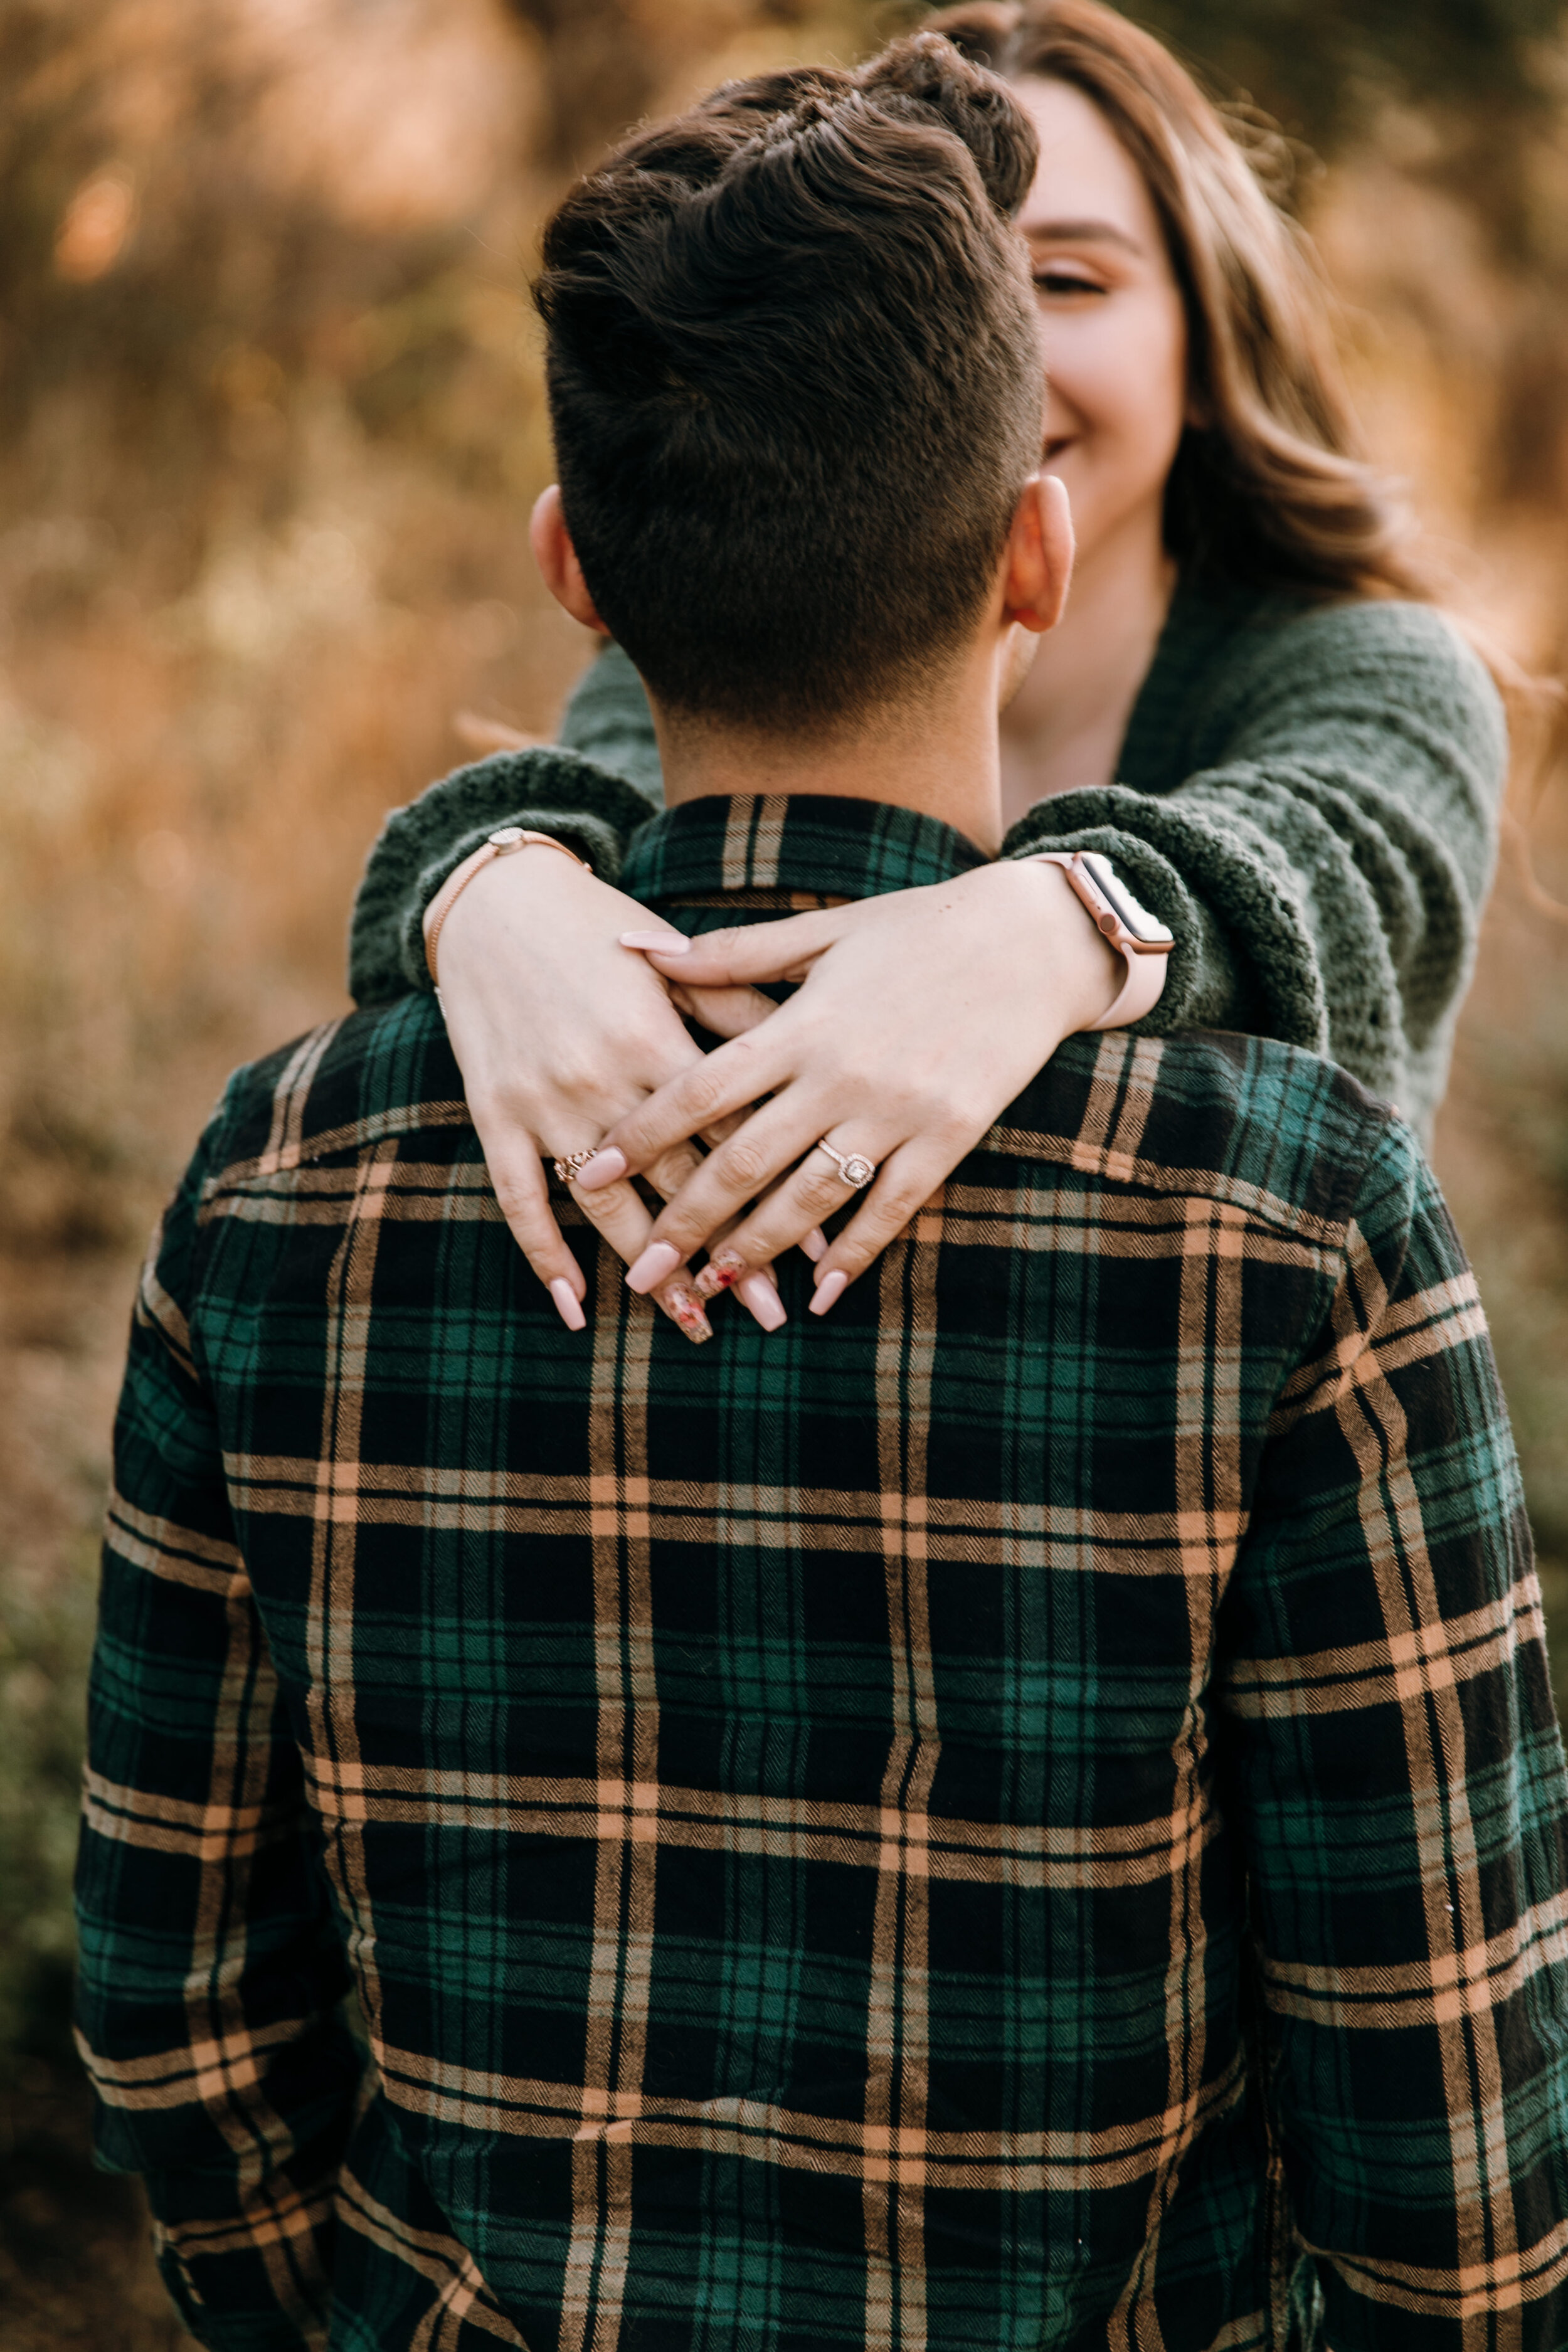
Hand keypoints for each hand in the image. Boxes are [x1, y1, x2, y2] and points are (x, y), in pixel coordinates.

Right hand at [431, 844, 782, 1338]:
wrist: (496, 902)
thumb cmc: (602, 928)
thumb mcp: (677, 964)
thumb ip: (740, 1011)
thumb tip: (812, 1065)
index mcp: (655, 1038)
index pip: (729, 1137)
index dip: (774, 1197)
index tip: (817, 1255)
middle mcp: (600, 1078)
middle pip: (675, 1185)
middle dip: (725, 1253)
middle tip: (768, 1314)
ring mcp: (542, 1102)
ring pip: (602, 1206)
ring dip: (647, 1270)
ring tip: (691, 1320)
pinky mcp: (494, 1112)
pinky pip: (519, 1197)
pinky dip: (545, 1253)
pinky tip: (576, 1306)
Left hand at [577, 859, 1122, 1312]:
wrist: (1035, 940)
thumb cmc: (920, 929)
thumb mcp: (822, 931)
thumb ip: (728, 955)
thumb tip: (631, 943)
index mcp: (801, 1023)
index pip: (700, 1089)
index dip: (641, 1135)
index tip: (590, 1172)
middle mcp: (842, 1074)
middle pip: (743, 1161)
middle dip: (684, 1222)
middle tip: (640, 1271)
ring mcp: (898, 1112)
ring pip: (811, 1197)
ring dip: (757, 1249)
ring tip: (712, 1287)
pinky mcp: (949, 1136)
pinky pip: (893, 1208)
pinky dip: (854, 1252)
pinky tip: (819, 1289)